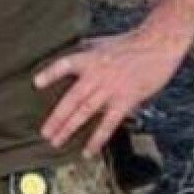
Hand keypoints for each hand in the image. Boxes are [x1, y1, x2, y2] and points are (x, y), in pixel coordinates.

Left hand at [33, 27, 186, 157]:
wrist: (157, 45)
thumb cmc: (132, 42)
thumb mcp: (103, 42)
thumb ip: (87, 50)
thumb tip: (73, 53)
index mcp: (90, 57)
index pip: (65, 64)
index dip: (50, 73)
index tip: (36, 83)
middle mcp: (96, 74)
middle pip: (72, 98)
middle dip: (56, 116)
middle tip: (44, 132)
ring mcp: (110, 89)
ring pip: (85, 112)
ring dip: (69, 128)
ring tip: (56, 141)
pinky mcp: (124, 100)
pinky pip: (107, 124)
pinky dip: (96, 139)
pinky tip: (87, 151)